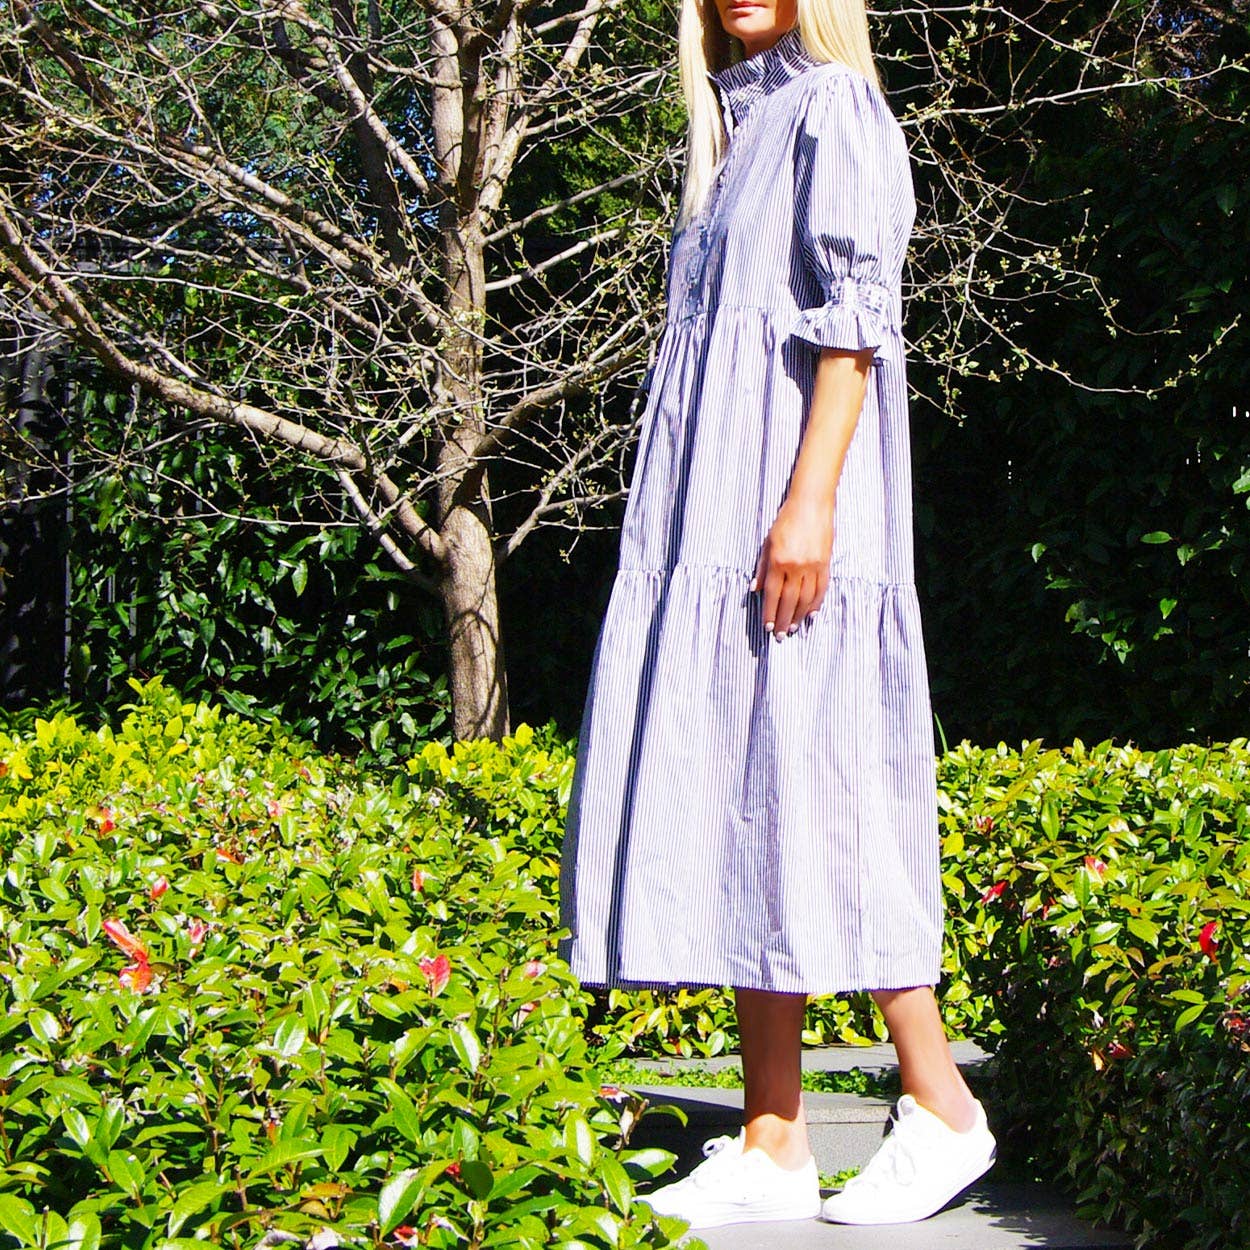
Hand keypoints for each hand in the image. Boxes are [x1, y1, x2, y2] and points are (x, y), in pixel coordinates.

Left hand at [749, 493, 833, 638]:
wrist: (811, 504)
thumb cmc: (785, 520)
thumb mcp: (767, 542)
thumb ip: (762, 567)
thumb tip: (755, 589)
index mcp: (778, 561)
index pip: (772, 594)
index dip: (769, 612)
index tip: (767, 626)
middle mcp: (796, 567)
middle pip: (788, 601)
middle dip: (783, 620)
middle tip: (779, 635)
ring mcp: (813, 566)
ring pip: (806, 598)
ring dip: (798, 616)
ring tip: (792, 628)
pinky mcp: (826, 563)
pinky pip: (821, 589)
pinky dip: (815, 603)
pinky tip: (810, 614)